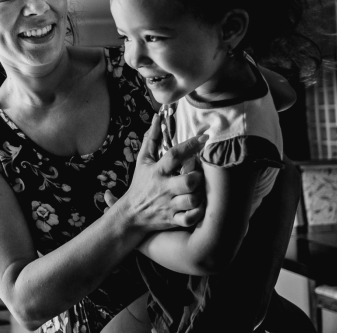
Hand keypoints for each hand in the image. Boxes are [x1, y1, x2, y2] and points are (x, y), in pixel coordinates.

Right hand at [113, 114, 206, 232]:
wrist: (131, 214)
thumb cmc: (140, 183)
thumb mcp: (143, 160)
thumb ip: (152, 139)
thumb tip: (158, 117)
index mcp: (158, 171)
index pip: (175, 155)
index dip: (191, 145)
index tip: (205, 137)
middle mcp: (164, 188)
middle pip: (188, 181)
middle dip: (198, 176)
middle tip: (199, 173)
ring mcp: (169, 205)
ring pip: (192, 200)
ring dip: (199, 195)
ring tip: (199, 190)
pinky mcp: (173, 219)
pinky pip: (189, 219)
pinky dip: (197, 213)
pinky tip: (198, 205)